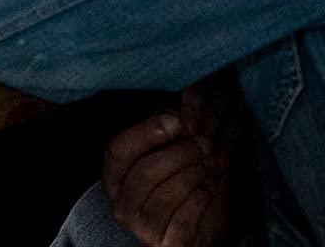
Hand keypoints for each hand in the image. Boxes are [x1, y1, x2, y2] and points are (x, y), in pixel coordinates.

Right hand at [101, 74, 248, 246]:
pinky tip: (207, 192)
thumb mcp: (171, 155)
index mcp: (115, 178)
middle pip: (145, 173)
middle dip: (179, 154)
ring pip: (165, 196)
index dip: (145, 133)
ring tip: (208, 166)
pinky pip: (183, 221)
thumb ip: (175, 129)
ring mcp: (143, 229)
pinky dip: (199, 203)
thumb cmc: (177, 187)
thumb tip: (191, 92)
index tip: (175, 120)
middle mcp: (122, 205)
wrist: (188, 235)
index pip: (118, 152)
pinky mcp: (167, 246)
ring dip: (193, 175)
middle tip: (204, 144)